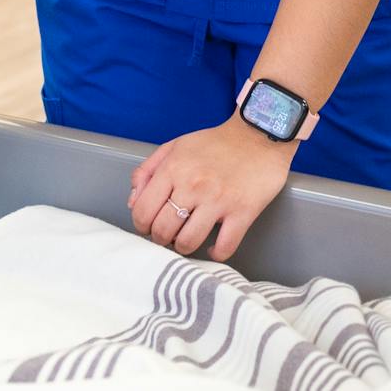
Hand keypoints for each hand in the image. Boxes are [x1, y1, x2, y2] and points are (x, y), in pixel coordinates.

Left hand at [129, 114, 295, 259]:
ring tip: (185, 241)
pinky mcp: (244, 212)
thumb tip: (132, 201)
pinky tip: (212, 248)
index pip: (143, 210)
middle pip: (163, 229)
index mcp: (172, 169)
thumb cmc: (214, 143)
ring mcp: (218, 201)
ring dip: (182, 247)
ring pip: (189, 241)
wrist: (258, 136)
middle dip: (159, 238)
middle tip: (166, 236)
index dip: (141, 225)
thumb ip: (146, 171)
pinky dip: (215, 254)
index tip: (147, 227)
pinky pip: (225, 246)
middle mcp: (192, 186)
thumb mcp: (173, 147)